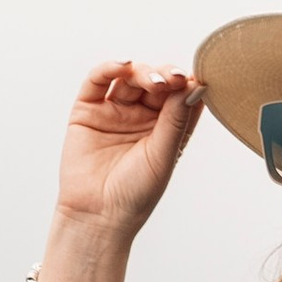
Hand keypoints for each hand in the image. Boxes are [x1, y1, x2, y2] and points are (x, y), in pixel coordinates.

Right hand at [56, 61, 204, 244]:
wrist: (97, 216)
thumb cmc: (135, 193)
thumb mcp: (163, 155)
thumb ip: (176, 119)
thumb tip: (194, 86)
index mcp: (165, 127)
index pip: (179, 95)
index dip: (186, 83)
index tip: (194, 79)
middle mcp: (140, 116)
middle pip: (155, 82)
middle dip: (165, 76)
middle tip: (173, 80)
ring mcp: (114, 110)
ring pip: (130, 77)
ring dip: (143, 72)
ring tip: (154, 81)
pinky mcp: (87, 110)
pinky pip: (97, 81)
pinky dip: (109, 68)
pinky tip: (123, 65)